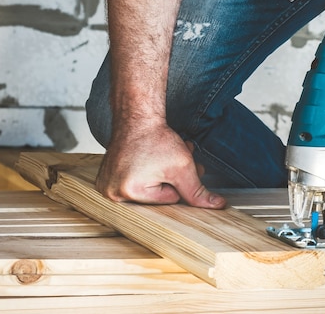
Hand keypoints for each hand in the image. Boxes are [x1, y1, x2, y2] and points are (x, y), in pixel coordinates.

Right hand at [96, 121, 224, 207]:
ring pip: (149, 188)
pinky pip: (135, 182)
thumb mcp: (183, 167)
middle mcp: (112, 192)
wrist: (137, 117)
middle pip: (158, 196)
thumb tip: (217, 206)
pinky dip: (148, 172)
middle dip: (173, 178)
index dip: (179, 180)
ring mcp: (106, 185)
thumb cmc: (156, 139)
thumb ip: (198, 191)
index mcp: (128, 192)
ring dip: (163, 174)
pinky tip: (150, 159)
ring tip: (165, 156)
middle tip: (176, 159)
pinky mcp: (107, 177)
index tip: (176, 164)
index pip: (169, 199)